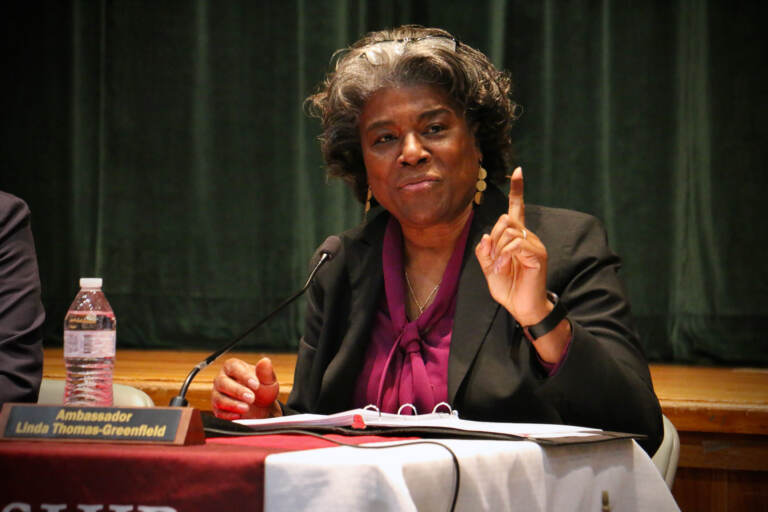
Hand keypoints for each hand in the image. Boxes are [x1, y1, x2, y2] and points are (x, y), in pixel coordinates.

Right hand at [211, 357, 281, 419]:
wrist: (261, 407)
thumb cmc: (262, 389)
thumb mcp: (268, 380)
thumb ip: (266, 372)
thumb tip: (265, 361)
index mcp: (234, 366)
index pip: (234, 367)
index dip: (244, 376)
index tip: (256, 385)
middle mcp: (222, 378)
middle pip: (222, 382)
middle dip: (237, 391)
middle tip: (251, 398)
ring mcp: (218, 393)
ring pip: (218, 398)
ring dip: (232, 404)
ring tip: (246, 408)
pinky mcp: (217, 408)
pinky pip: (218, 412)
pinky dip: (228, 415)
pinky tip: (239, 416)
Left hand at [474, 167, 551, 325]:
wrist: (522, 308)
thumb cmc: (509, 289)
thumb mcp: (489, 269)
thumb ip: (485, 252)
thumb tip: (486, 236)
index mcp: (517, 238)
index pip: (517, 210)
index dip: (517, 191)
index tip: (518, 171)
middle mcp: (528, 237)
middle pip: (505, 221)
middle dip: (493, 240)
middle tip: (495, 262)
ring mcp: (535, 245)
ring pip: (508, 232)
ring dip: (498, 251)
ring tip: (502, 267)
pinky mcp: (538, 255)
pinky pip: (515, 244)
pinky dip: (505, 256)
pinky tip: (506, 267)